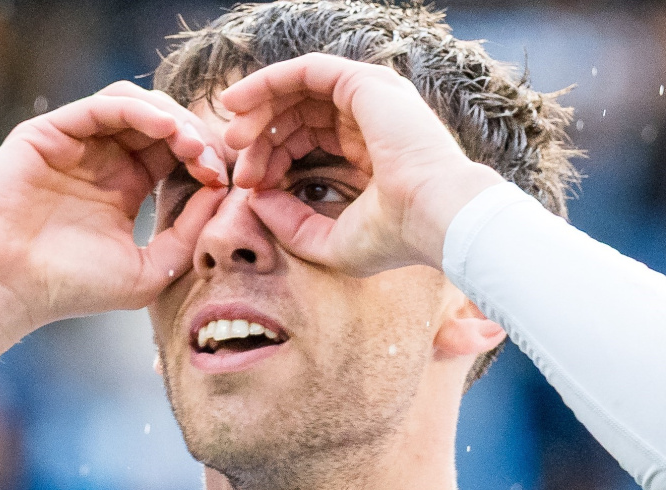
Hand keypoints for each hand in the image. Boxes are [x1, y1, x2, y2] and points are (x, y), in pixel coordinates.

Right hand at [0, 82, 227, 363]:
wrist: (6, 288)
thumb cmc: (71, 287)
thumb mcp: (148, 269)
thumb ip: (186, 233)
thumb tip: (222, 192)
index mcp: (124, 186)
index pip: (175, 152)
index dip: (204, 157)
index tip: (224, 179)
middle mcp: (101, 159)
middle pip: (160, 123)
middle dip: (194, 134)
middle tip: (213, 157)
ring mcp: (74, 143)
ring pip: (134, 105)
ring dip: (171, 118)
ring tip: (192, 144)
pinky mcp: (48, 132)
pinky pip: (102, 106)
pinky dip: (139, 111)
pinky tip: (165, 130)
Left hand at [219, 53, 503, 273]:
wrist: (434, 219)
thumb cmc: (395, 237)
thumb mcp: (330, 241)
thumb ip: (290, 223)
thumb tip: (255, 198)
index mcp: (369, 147)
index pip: (309, 138)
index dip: (273, 158)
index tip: (251, 187)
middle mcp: (370, 116)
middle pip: (299, 113)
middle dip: (261, 137)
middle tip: (237, 165)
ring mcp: (370, 96)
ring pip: (298, 89)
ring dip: (258, 107)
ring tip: (232, 136)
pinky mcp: (362, 83)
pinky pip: (305, 70)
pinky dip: (268, 81)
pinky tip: (238, 102)